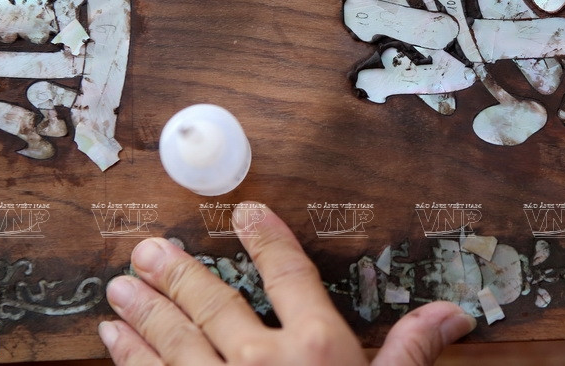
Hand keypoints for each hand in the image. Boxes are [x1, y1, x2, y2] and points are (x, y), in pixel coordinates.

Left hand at [98, 202, 474, 364]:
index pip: (290, 276)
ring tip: (121, 283)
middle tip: (148, 249)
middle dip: (178, 272)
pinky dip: (130, 357)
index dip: (268, 240)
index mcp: (317, 350)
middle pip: (214, 302)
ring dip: (145, 307)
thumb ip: (411, 353)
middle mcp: (261, 363)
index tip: (245, 214)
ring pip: (173, 338)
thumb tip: (453, 314)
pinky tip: (112, 338)